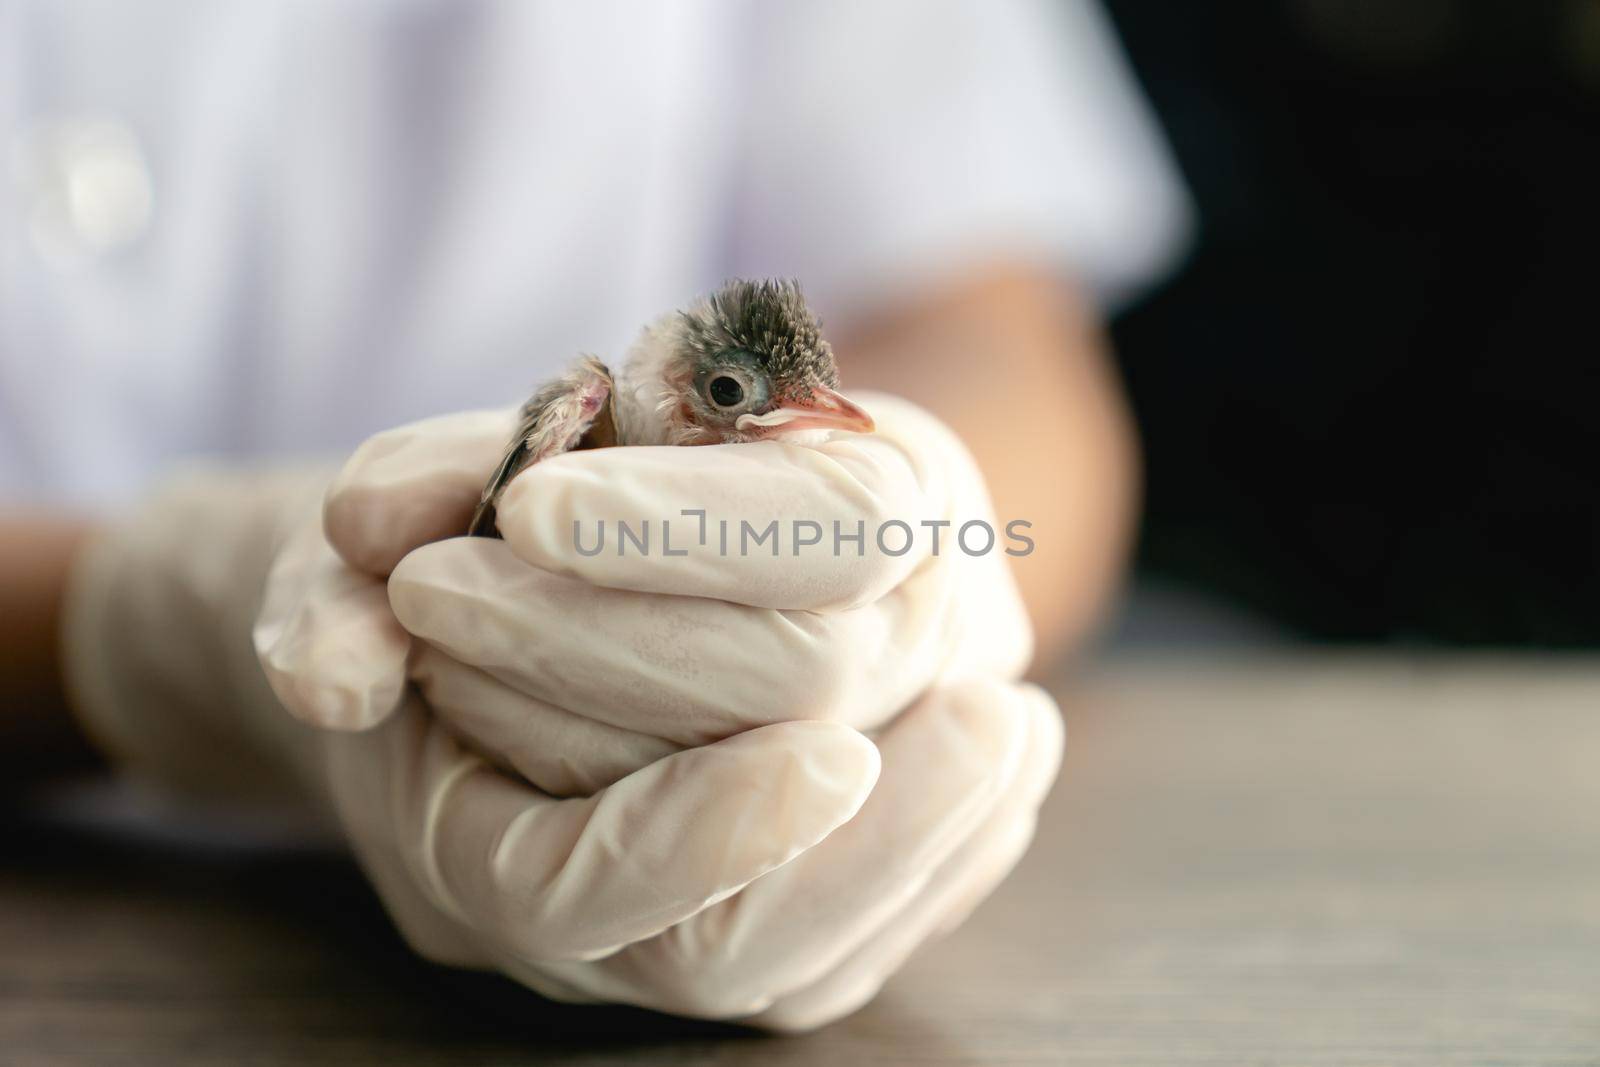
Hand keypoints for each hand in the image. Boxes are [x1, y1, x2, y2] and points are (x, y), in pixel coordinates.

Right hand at [256, 398, 1061, 1027]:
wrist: (424, 638)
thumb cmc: (400, 583)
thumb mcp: (339, 564)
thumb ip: (321, 601)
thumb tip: (332, 669)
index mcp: (459, 852)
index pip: (590, 893)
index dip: (706, 833)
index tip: (830, 750)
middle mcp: (575, 927)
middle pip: (742, 950)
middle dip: (876, 841)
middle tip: (1004, 720)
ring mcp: (670, 930)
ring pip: (816, 959)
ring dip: (936, 850)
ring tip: (1027, 734)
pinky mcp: (753, 907)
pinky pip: (856, 928)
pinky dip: (944, 854)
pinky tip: (1012, 761)